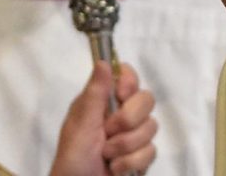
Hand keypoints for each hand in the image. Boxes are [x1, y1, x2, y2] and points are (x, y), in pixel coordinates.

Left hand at [49, 61, 156, 175]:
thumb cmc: (73, 156)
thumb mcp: (81, 124)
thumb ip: (95, 94)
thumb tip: (103, 61)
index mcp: (102, 101)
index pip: (127, 76)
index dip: (130, 82)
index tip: (121, 95)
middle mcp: (120, 113)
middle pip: (146, 99)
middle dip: (128, 120)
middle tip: (108, 133)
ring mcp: (133, 135)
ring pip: (151, 127)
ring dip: (125, 146)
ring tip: (106, 155)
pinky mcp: (141, 156)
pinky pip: (152, 151)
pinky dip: (131, 162)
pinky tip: (115, 169)